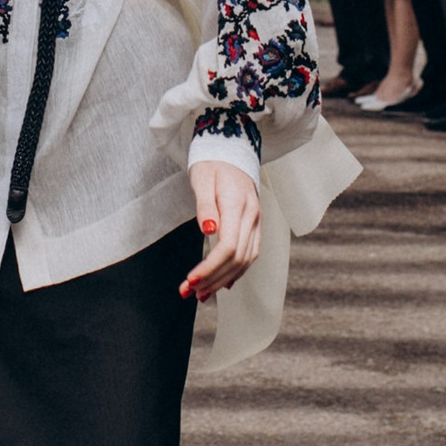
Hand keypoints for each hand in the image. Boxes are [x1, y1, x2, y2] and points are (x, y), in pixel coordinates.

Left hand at [180, 161, 261, 300]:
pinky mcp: (255, 226)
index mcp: (237, 203)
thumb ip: (205, 205)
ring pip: (245, 260)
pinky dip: (236, 272)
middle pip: (237, 258)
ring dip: (223, 280)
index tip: (190, 280)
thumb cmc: (211, 164)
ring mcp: (256, 221)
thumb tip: (208, 230)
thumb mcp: (201, 179)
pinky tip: (221, 284)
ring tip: (201, 294)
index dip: (210, 267)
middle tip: (189, 293)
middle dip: (213, 279)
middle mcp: (252, 215)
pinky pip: (250, 254)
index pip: (228, 246)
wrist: (231, 150)